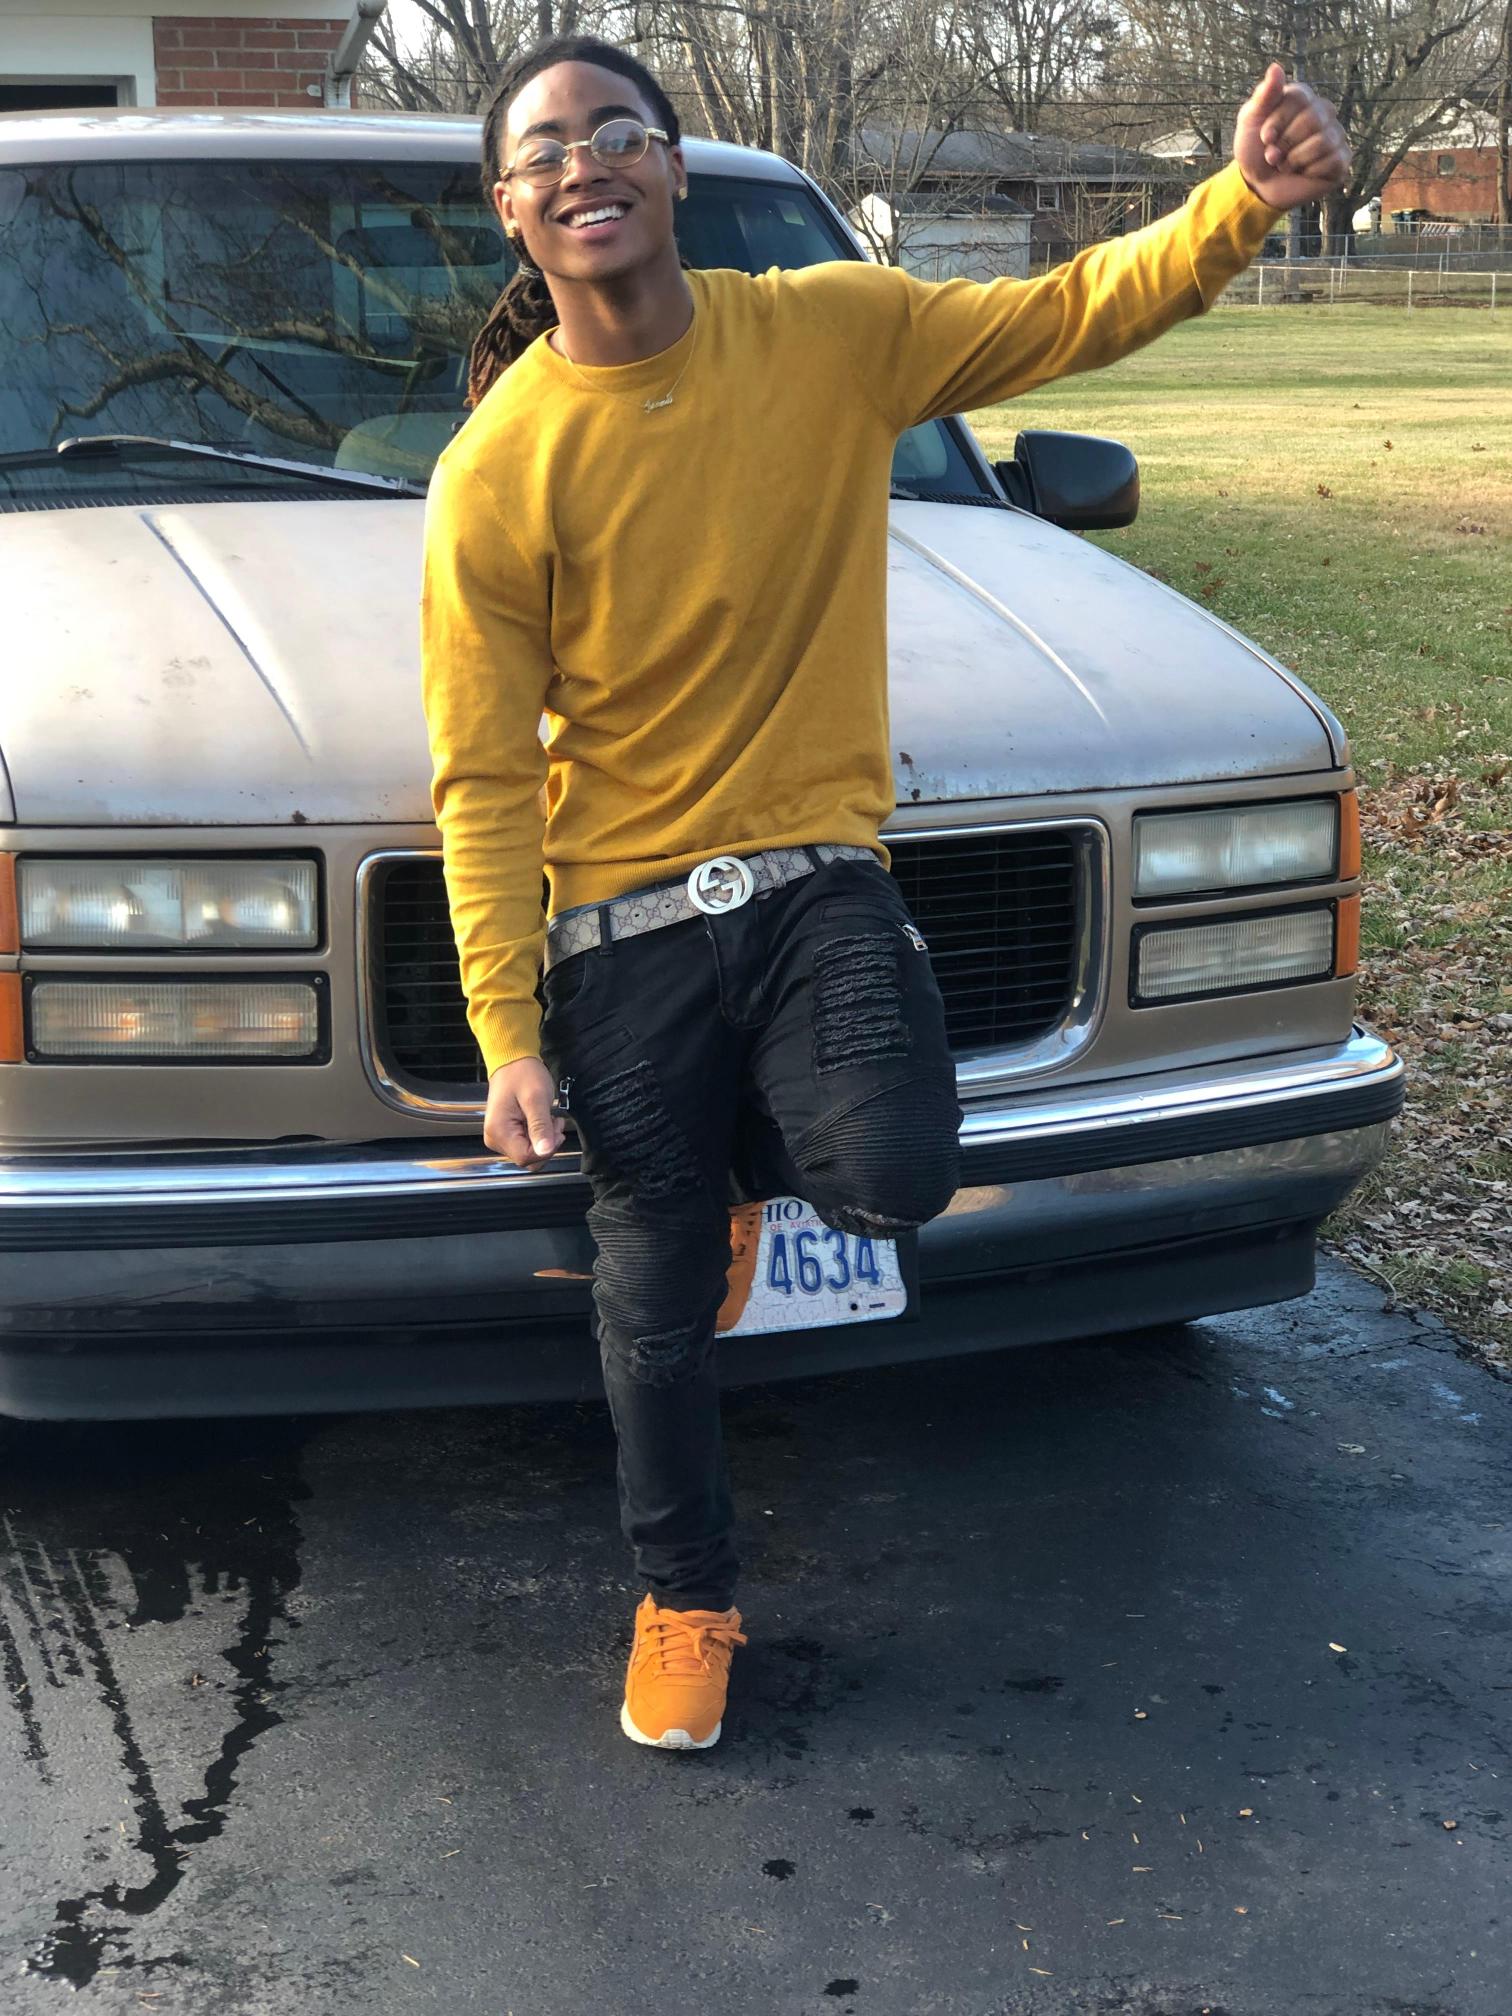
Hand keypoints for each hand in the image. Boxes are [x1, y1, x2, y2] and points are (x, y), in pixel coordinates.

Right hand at [484, 1055, 565, 1170]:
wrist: (512, 1060)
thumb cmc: (523, 1074)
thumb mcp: (537, 1099)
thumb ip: (540, 1127)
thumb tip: (546, 1151)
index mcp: (499, 1132)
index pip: (526, 1158)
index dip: (546, 1149)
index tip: (555, 1128)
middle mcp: (495, 1139)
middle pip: (527, 1158)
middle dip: (545, 1144)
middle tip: (553, 1121)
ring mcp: (499, 1137)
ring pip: (528, 1153)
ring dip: (543, 1139)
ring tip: (547, 1117)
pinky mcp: (505, 1133)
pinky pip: (525, 1144)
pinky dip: (538, 1135)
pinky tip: (541, 1119)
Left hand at [1234, 62, 1350, 210]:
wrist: (1257, 185)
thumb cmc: (1254, 150)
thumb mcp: (1250, 121)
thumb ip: (1264, 95)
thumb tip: (1275, 67)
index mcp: (1302, 99)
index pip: (1301, 97)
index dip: (1279, 120)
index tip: (1264, 137)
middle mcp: (1323, 113)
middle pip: (1313, 118)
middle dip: (1286, 142)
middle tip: (1273, 155)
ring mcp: (1335, 136)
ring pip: (1323, 141)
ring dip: (1295, 159)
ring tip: (1285, 164)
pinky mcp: (1341, 160)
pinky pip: (1333, 161)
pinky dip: (1310, 171)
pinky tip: (1303, 172)